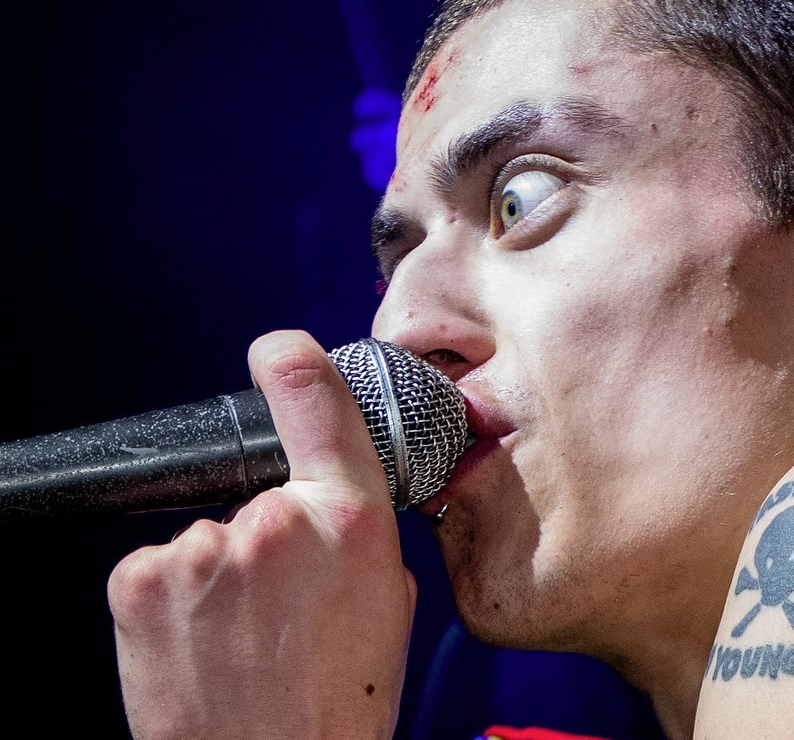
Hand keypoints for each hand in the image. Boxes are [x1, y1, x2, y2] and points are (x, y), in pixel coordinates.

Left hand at [108, 330, 415, 739]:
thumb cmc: (338, 706)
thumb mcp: (388, 604)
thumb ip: (360, 536)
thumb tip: (329, 502)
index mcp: (351, 523)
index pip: (316, 399)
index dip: (293, 363)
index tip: (280, 353)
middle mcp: (276, 522)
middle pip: (262, 492)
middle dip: (270, 534)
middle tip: (280, 602)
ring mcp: (202, 548)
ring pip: (212, 533)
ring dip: (221, 571)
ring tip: (240, 636)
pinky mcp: (141, 577)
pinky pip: (166, 564)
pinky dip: (177, 596)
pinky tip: (203, 643)